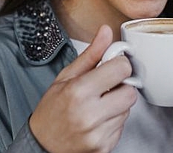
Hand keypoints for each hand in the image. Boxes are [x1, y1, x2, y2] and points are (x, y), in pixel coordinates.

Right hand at [29, 25, 137, 152]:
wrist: (42, 145)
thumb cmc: (51, 111)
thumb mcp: (65, 78)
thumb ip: (91, 55)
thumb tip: (105, 32)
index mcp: (79, 92)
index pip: (121, 69)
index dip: (119, 64)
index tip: (113, 66)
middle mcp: (90, 114)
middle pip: (130, 92)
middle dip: (122, 86)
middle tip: (107, 87)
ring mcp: (98, 133)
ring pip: (128, 110)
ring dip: (118, 104)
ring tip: (99, 105)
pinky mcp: (104, 147)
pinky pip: (122, 126)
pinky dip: (114, 121)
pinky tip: (98, 119)